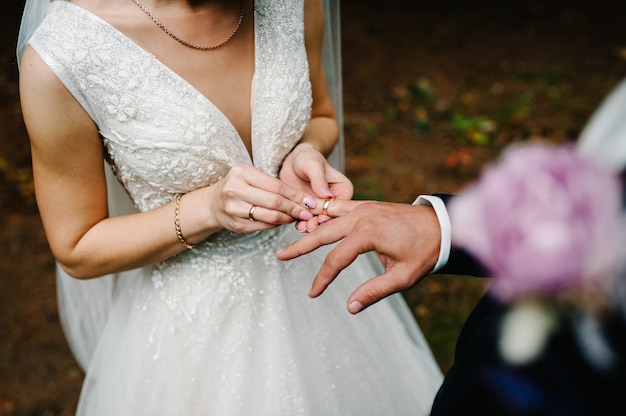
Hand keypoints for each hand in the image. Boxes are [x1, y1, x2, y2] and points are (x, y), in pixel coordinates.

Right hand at [207, 163, 315, 232]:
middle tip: (308, 213)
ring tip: (298, 217)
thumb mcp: (250, 177)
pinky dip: (276, 224)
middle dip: (295, 208)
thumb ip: (273, 185)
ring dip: (287, 218)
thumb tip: (303, 199)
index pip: (276, 186)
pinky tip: (283, 221)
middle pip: (274, 201)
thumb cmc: (238, 187)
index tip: (310, 201)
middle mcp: (234, 189)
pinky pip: (262, 226)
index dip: (295, 195)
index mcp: (241, 172)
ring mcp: (233, 208)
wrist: (212, 203)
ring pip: (270, 216)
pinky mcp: (235, 224)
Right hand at [276, 201, 440, 313]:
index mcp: (368, 233)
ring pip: (327, 216)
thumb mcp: (403, 277)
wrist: (443, 224)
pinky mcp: (366, 205)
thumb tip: (350, 308)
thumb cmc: (425, 251)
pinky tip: (313, 218)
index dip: (322, 279)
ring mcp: (363, 207)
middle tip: (281, 256)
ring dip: (309, 226)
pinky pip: (338, 207)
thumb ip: (374, 292)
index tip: (313, 294)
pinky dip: (323, 213)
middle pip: (322, 232)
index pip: (335, 259)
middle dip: (300, 246)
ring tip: (291, 236)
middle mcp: (361, 216)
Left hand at [279, 143, 353, 229]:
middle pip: (330, 216)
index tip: (321, 217)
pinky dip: (303, 223)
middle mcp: (336, 201)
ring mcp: (322, 208)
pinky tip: (298, 225)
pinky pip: (307, 219)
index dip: (331, 213)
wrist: (293, 161)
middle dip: (320, 222)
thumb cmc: (306, 157)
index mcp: (344, 190)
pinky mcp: (310, 211)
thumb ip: (319, 179)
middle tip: (310, 226)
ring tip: (302, 228)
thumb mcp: (313, 164)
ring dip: (311, 225)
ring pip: (318, 220)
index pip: (340, 205)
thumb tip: (326, 195)